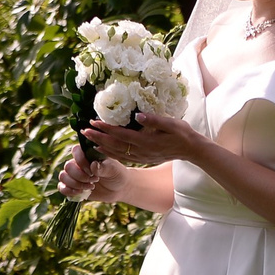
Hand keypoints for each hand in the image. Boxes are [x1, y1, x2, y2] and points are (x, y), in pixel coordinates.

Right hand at [58, 145, 117, 201]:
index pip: (75, 151)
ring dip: (75, 184)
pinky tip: (80, 193)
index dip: (81, 162)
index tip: (92, 171)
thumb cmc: (117, 174)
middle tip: (94, 180)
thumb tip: (93, 165)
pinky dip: (68, 191)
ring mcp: (74, 175)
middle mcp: (79, 163)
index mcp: (88, 154)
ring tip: (90, 187)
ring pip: (63, 176)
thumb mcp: (114, 170)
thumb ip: (103, 167)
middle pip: (68, 166)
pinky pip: (62, 187)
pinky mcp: (73, 186)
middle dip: (80, 176)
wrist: (119, 188)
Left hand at [83, 109, 201, 167]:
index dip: (105, 129)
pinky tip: (103, 151)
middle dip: (98, 138)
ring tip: (88, 141)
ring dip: (101, 146)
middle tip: (83, 132)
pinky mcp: (142, 159)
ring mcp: (141, 157)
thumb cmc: (182, 133)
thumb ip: (154, 120)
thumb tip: (138, 115)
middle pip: (114, 145)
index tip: (93, 123)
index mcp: (146, 141)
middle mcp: (140, 151)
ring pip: (116, 153)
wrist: (190, 150)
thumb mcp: (171, 123)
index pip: (120, 134)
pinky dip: (110, 154)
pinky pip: (122, 157)